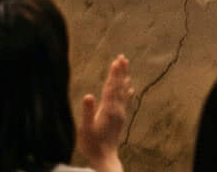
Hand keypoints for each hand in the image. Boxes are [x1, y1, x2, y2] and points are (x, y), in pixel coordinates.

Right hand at [76, 54, 133, 171]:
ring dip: (124, 78)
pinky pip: (125, 101)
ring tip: (126, 67)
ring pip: (123, 92)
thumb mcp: (85, 128)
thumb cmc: (92, 144)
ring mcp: (120, 114)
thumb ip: (87, 112)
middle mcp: (116, 109)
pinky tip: (130, 88)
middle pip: (119, 86)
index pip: (111, 87)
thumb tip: (88, 95)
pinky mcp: (120, 119)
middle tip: (123, 57)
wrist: (104, 158)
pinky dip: (127, 92)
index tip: (116, 61)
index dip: (113, 74)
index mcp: (107, 109)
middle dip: (120, 72)